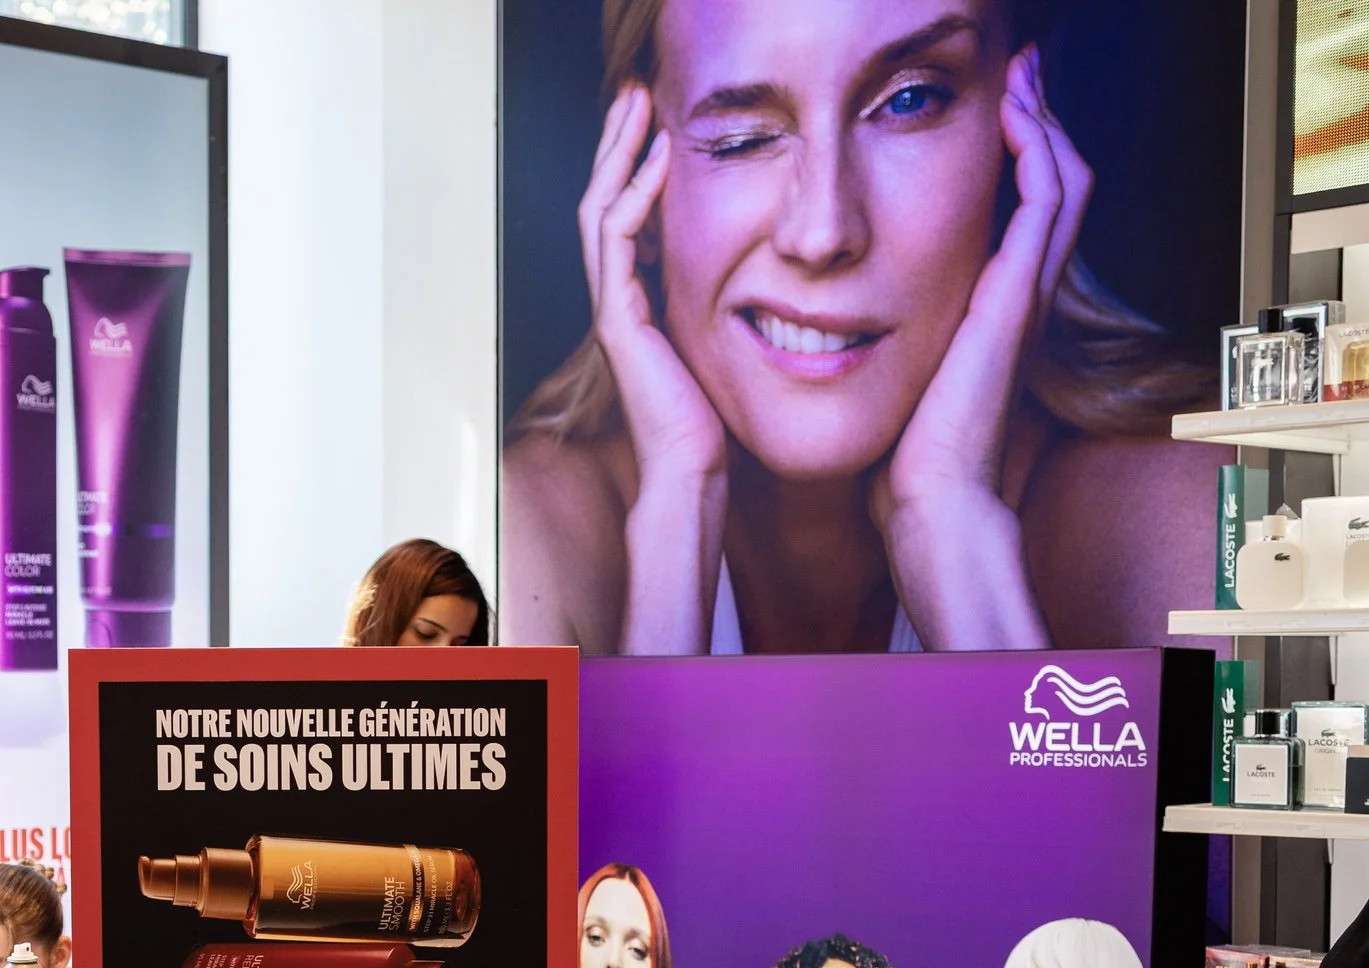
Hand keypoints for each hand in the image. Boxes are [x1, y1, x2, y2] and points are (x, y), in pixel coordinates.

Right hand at [580, 84, 728, 652]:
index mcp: (638, 302)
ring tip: (637, 108)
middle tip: (636, 93)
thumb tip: (769, 274)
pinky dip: (633, 199)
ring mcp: (612, 309)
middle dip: (618, 144)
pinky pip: (616, 244)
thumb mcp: (725, 345)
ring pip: (599, 212)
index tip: (661, 123)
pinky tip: (654, 165)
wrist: (694, 474)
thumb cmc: (715, 422)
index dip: (637, 165)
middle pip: (603, 201)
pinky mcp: (618, 322)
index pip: (627, 216)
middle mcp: (617, 300)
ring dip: (618, 156)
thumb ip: (730, 305)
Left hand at [870, 47, 1085, 649]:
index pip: (1022, 213)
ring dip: (1043, 122)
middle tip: (1019, 76)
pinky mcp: (1017, 297)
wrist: (930, 497)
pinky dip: (1036, 153)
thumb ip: (891, 341)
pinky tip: (1013, 118)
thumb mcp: (900, 375)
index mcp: (995, 309)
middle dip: (1038, 122)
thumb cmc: (907, 453)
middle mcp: (1022, 295)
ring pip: (1063, 181)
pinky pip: (1046, 205)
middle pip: (1056, 183)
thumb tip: (842, 325)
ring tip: (1022, 79)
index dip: (1014, 159)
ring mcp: (1027, 294)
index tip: (991, 114)